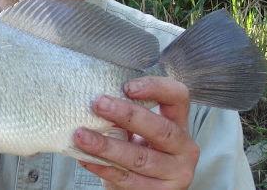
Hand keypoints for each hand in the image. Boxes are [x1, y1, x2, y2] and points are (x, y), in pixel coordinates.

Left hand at [75, 76, 199, 189]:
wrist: (144, 188)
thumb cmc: (139, 151)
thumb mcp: (138, 132)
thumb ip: (126, 118)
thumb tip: (98, 104)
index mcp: (179, 123)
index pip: (178, 96)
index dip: (156, 87)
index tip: (127, 87)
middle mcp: (184, 147)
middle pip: (161, 128)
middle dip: (127, 115)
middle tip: (99, 104)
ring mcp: (176, 173)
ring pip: (141, 158)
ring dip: (108, 146)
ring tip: (82, 136)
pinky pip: (128, 180)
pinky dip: (104, 168)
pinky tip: (87, 159)